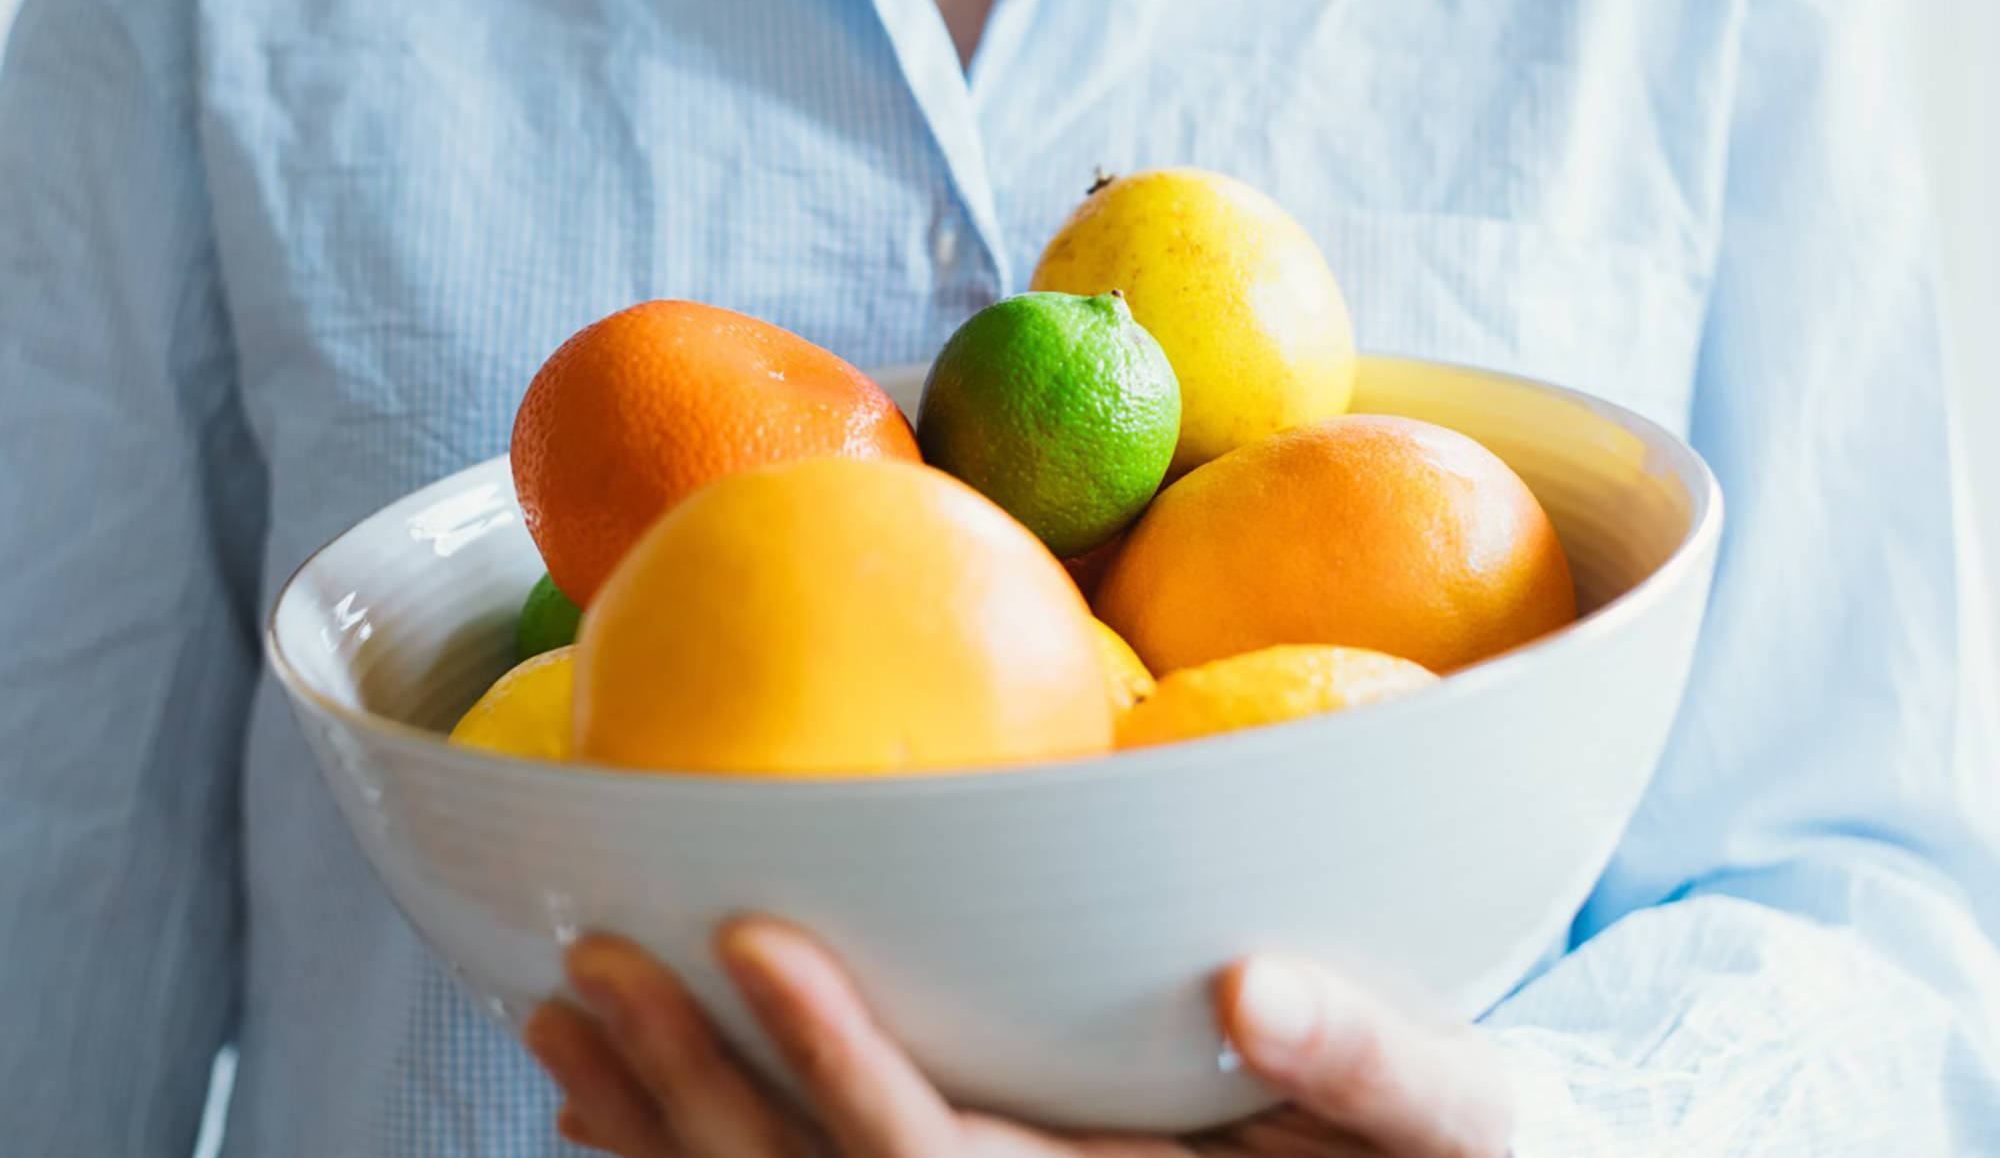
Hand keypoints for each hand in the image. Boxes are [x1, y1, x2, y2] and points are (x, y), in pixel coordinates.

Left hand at [524, 919, 1511, 1156]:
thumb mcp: (1453, 1116)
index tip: (751, 938)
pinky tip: (608, 1103)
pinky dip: (692, 1157)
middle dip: (696, 1095)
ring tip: (560, 1024)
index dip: (839, 1062)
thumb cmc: (1442, 1152)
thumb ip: (1371, 1067)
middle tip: (589, 971)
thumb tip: (1258, 984)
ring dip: (660, 1129)